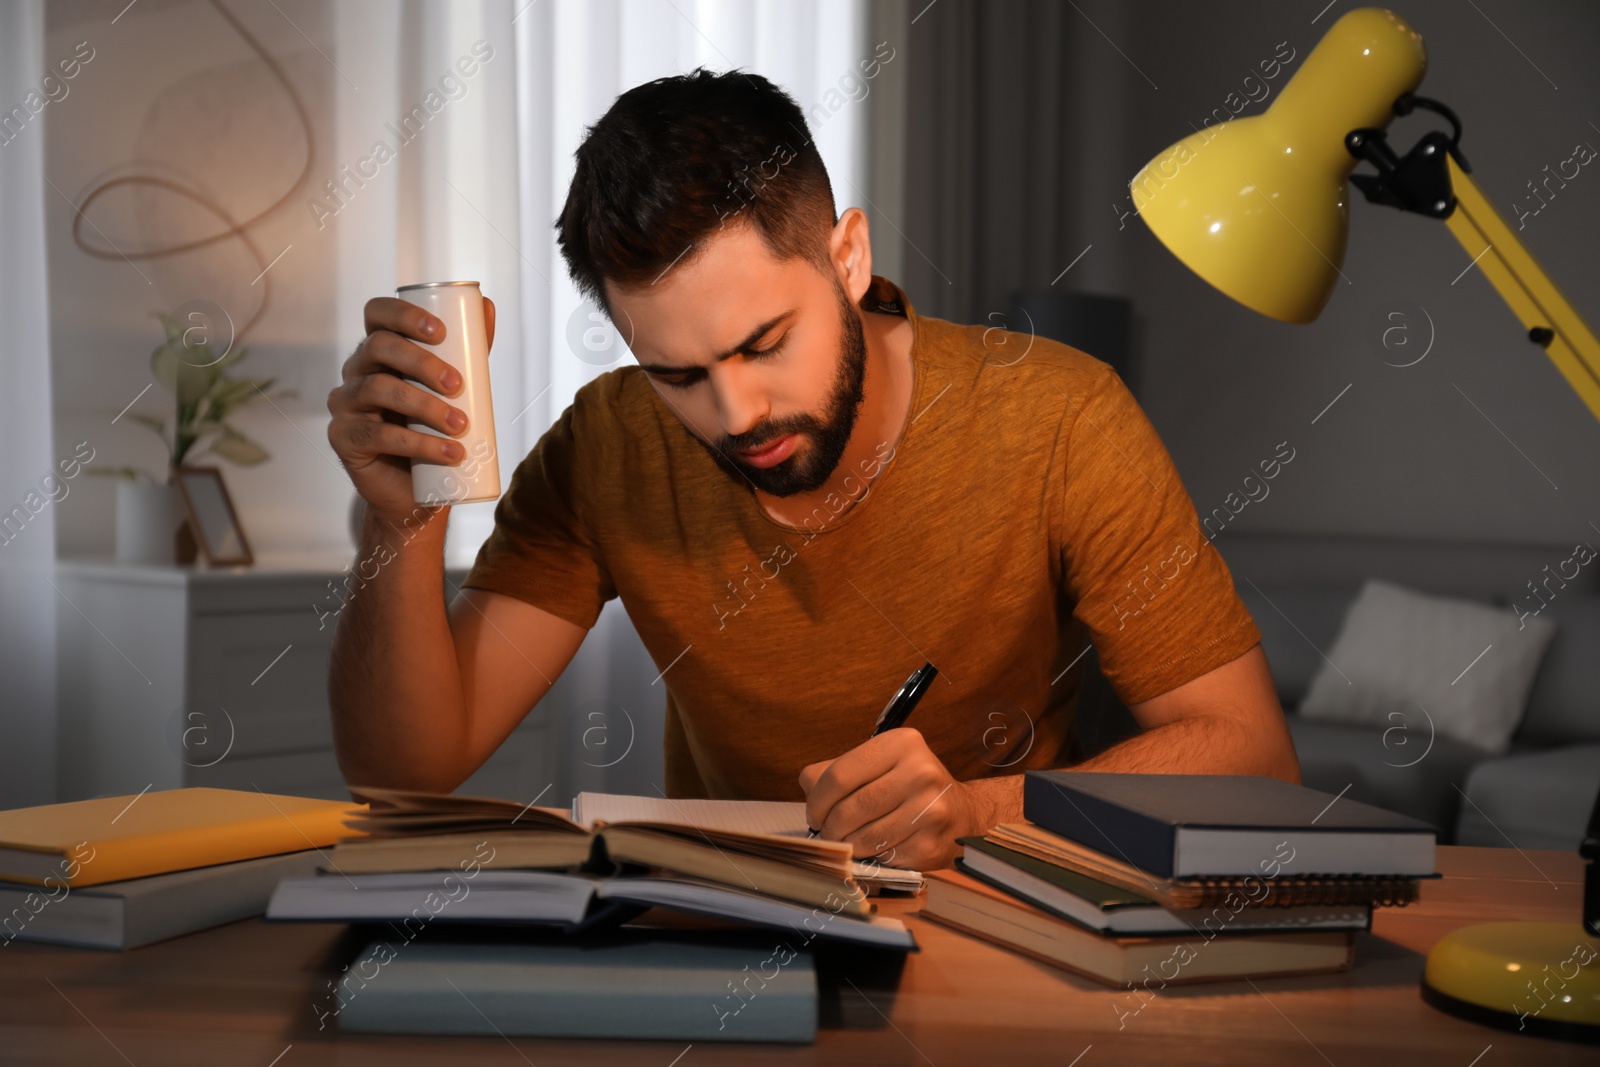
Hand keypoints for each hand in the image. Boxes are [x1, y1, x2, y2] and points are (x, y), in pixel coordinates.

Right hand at [327, 295, 496, 523]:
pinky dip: (419, 444)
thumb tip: (488, 307)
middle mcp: (356, 371)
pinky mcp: (343, 438)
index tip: (441, 332)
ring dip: (426, 406)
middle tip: (457, 385)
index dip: (404, 315)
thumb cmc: (432, 431)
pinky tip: (449, 452)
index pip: (377, 314)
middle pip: (379, 347)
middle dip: (422, 362)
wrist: (415, 491)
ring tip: (460, 425)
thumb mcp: (455, 388)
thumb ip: (469, 350)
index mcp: (379, 351)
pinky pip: (377, 435)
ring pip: (378, 389)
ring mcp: (345, 404)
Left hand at [799, 728, 984, 870]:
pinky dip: (870, 857)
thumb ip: (836, 770)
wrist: (962, 814)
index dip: (817, 801)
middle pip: (849, 809)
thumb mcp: (878, 764)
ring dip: (847, 845)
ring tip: (848, 841)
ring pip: (863, 837)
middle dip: (829, 828)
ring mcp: (930, 810)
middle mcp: (921, 772)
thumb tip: (808, 786)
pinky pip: (882, 857)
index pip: (839, 775)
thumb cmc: (909, 787)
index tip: (814, 814)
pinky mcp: (931, 844)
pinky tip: (875, 848)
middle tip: (828, 833)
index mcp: (902, 744)